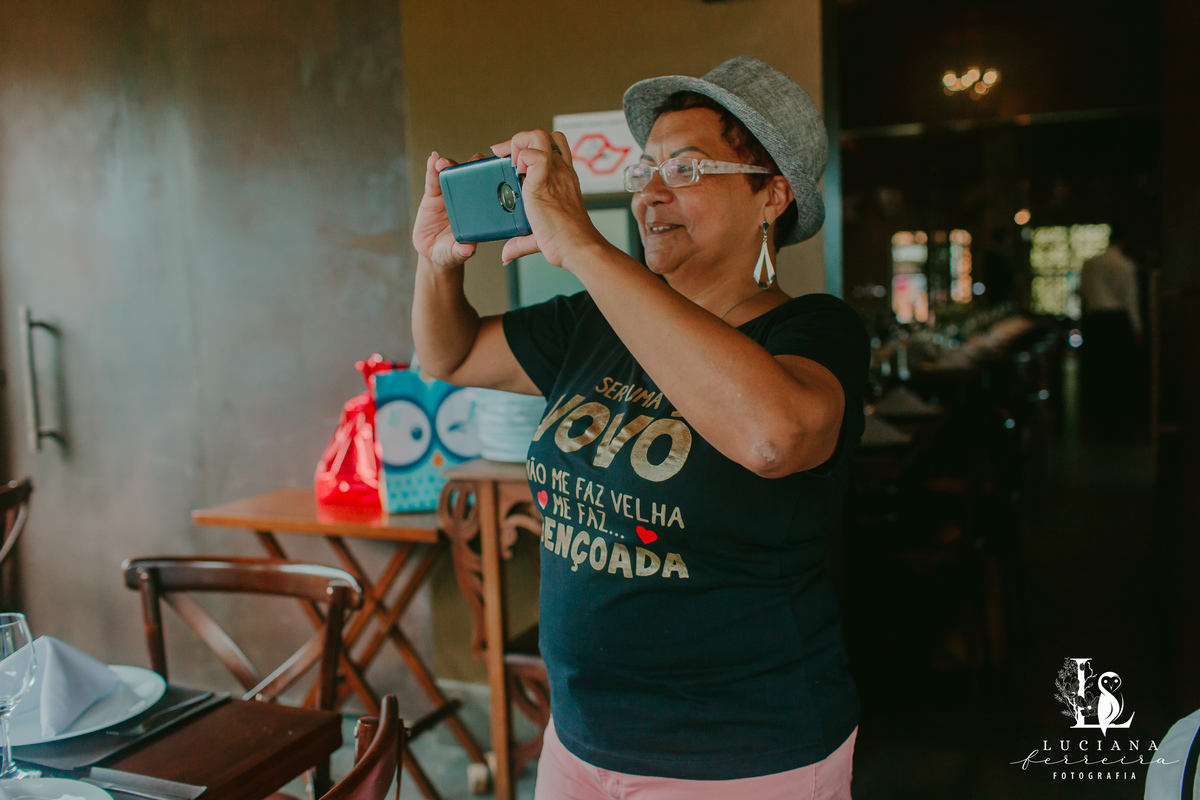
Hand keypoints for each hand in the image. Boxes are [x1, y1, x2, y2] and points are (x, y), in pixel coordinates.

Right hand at [412, 151, 484, 271]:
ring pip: (451, 173)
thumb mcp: (457, 253)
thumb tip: (469, 249)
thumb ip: (462, 251)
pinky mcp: (432, 195)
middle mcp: (465, 199)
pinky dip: (432, 169)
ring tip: (443, 162)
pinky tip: (432, 159)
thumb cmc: (451, 252)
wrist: (433, 254)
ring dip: (448, 164)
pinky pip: (432, 179)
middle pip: (471, 176)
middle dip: (473, 165)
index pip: (487, 191)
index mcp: (478, 210)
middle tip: (474, 160)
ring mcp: (449, 194)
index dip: (492, 179)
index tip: (494, 171)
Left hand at [490, 130, 603, 267]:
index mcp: (563, 177)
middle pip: (542, 134)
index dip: (532, 145)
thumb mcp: (539, 234)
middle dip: (519, 141)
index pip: (552, 144)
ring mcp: (555, 173)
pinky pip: (535, 155)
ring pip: (537, 136)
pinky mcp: (544, 182)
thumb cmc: (565, 241)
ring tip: (514, 168)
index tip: (515, 160)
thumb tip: (506, 255)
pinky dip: (522, 160)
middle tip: (508, 161)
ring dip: (519, 145)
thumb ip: (520, 243)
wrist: (577, 247)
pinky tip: (519, 176)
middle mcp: (560, 171)